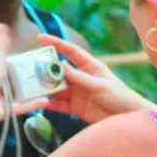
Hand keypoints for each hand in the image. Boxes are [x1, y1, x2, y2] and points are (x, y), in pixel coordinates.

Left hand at [0, 24, 48, 124]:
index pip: (6, 64)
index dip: (19, 62)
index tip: (35, 59)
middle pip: (14, 80)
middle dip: (28, 78)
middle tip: (48, 73)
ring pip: (19, 94)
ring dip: (33, 92)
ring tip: (50, 87)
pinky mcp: (5, 111)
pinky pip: (21, 107)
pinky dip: (32, 104)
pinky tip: (47, 101)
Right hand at [38, 34, 156, 123]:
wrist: (127, 118)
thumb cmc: (119, 96)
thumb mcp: (100, 85)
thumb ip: (80, 77)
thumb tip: (61, 65)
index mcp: (90, 66)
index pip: (71, 51)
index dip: (56, 43)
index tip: (40, 38)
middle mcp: (81, 78)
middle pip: (59, 71)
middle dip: (45, 69)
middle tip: (29, 69)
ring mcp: (77, 93)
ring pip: (57, 88)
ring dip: (45, 88)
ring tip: (31, 87)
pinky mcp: (75, 108)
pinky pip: (59, 105)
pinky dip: (50, 104)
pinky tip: (39, 103)